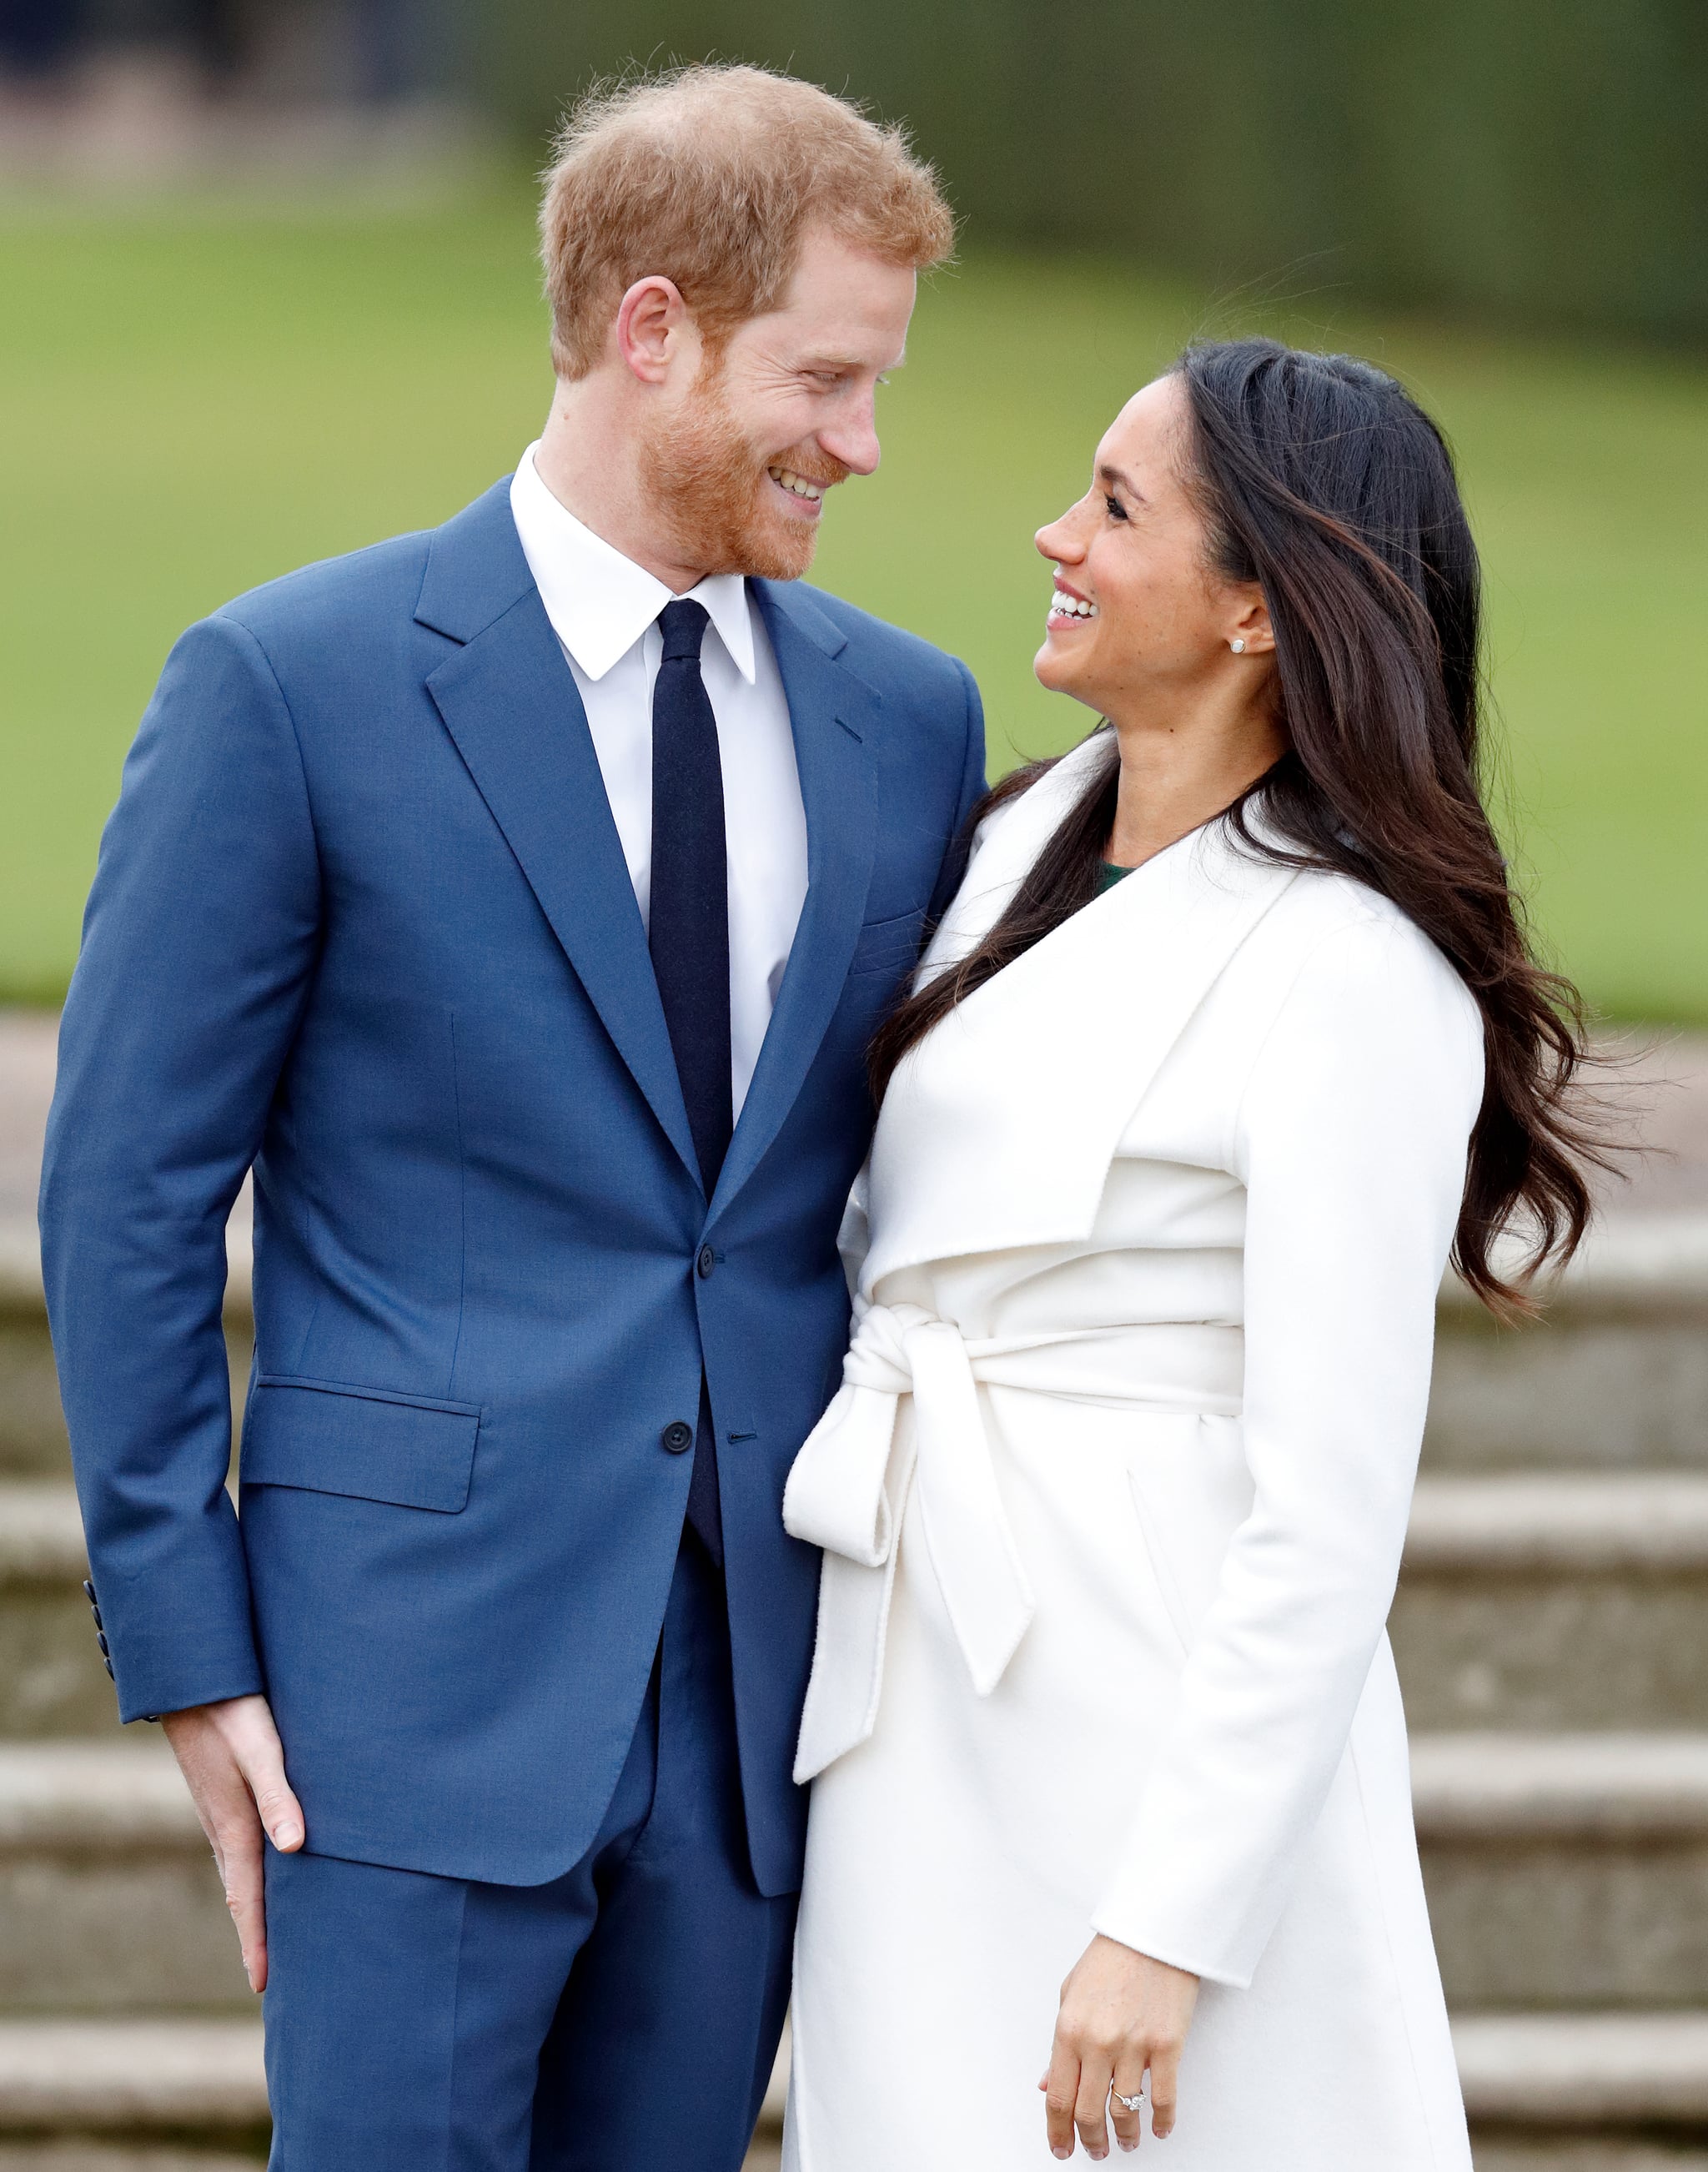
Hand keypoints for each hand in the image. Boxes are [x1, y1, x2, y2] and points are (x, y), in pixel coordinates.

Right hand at [161, 1693, 303, 1992]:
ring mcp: (221, 1814)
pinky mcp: (224, 1795)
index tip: (261, 1986)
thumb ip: (279, 1796)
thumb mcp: (262, 1750)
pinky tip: (268, 1870)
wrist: (191, 1680)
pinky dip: (252, 1875)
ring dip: (254, 1907)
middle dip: (256, 1936)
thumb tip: (296, 1847)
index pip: (247, 1899)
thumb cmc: (232, 1711)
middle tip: (271, 1978)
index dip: (256, 1942)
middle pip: (242, 1896)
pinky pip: (240, 1849)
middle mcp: (224, 1829)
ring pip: (241, 1873)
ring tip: (271, 1936)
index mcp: (234, 1827)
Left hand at [1040, 1934, 1198, 2157]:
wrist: (1152, 1932)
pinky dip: (1161, 2121)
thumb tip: (1047, 2084)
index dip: (1058, 2131)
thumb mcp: (1069, 1996)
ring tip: (1127, 2143)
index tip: (1061, 2147)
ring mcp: (1135, 2046)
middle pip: (1090, 2113)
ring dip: (1126, 2136)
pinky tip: (1158, 2129)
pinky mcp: (1167, 2045)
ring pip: (1125, 2112)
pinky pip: (1164, 2098)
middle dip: (1091, 2141)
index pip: (1058, 2096)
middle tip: (1095, 2150)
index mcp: (1069, 2030)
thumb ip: (1059, 2046)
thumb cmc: (1110, 1959)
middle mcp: (1099, 2043)